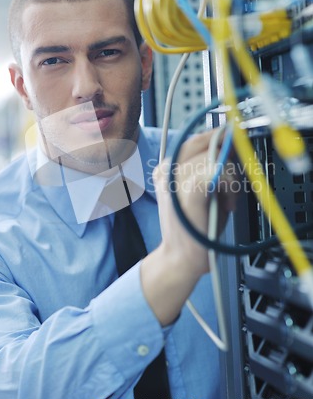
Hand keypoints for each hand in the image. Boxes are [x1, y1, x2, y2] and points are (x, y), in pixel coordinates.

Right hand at [140, 129, 236, 325]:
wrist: (182, 259)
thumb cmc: (194, 228)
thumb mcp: (202, 190)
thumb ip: (210, 166)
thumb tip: (228, 144)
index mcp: (165, 168)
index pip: (194, 139)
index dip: (217, 138)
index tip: (233, 141)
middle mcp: (166, 169)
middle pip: (207, 143)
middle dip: (227, 160)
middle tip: (230, 186)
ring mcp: (175, 178)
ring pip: (217, 157)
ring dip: (231, 180)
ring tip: (226, 201)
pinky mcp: (189, 190)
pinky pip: (219, 171)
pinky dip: (230, 187)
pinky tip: (227, 203)